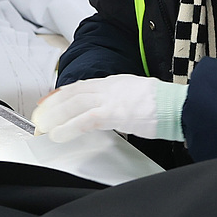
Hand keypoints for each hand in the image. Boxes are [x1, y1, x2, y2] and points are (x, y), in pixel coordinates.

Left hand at [31, 75, 186, 144]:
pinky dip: (68, 127)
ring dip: (55, 116)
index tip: (48, 101)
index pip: (81, 85)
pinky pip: (85, 120)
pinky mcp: (114, 113)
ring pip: (74, 104)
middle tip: (39, 115)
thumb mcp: (137, 95)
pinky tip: (58, 134)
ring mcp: (111, 99)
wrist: (178, 105)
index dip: (61, 93)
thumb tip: (109, 112)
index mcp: (115, 82)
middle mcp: (110, 86)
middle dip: (53, 104)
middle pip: (73, 92)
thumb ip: (119, 100)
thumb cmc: (164, 105)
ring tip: (43, 127)